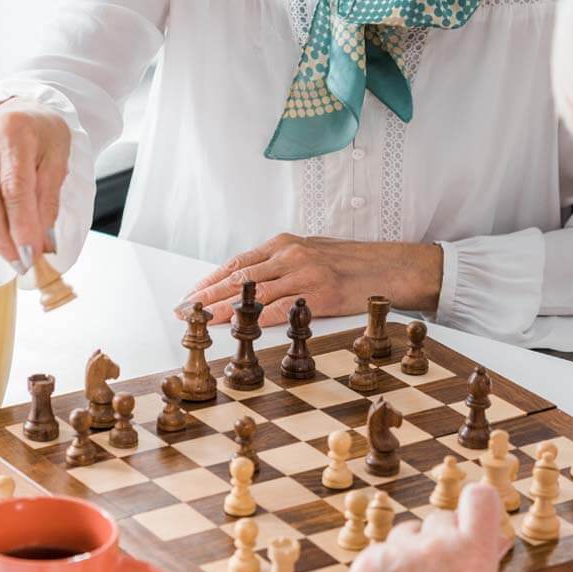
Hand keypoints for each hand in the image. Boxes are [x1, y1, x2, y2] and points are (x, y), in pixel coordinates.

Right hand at [0, 99, 69, 272]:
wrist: (19, 113)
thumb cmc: (41, 136)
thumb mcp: (59, 158)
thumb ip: (50, 197)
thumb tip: (43, 241)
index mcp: (13, 130)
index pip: (14, 186)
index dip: (22, 224)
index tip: (31, 252)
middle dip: (2, 238)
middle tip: (19, 261)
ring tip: (9, 242)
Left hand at [177, 233, 443, 324]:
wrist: (388, 267)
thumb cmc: (350, 262)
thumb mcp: (311, 252)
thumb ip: (281, 265)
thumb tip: (249, 282)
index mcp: (285, 243)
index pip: (238, 263)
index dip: (211, 280)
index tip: (191, 295)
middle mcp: (290, 255)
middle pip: (239, 278)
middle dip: (207, 295)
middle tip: (184, 311)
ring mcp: (304, 274)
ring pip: (253, 294)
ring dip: (224, 310)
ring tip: (202, 322)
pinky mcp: (319, 295)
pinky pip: (282, 310)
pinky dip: (258, 319)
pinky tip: (240, 328)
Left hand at [347, 483, 505, 571]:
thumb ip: (481, 561)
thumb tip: (499, 538)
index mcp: (471, 557)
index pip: (481, 498)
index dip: (476, 507)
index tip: (473, 515)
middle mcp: (435, 547)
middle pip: (439, 520)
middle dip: (439, 542)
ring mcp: (397, 553)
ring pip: (407, 535)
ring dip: (409, 556)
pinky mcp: (365, 563)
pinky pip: (380, 552)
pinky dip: (382, 571)